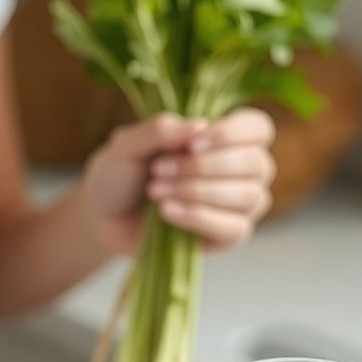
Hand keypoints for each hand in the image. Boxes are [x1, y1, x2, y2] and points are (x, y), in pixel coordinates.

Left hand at [83, 108, 275, 254]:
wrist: (104, 216)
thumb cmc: (122, 173)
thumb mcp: (127, 144)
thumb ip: (160, 130)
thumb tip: (200, 125)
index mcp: (225, 137)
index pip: (258, 128)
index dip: (232, 134)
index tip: (192, 144)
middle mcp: (243, 169)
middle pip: (256, 163)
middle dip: (204, 167)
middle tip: (158, 169)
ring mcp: (241, 205)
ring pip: (249, 196)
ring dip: (198, 192)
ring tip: (156, 191)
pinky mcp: (229, 236)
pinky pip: (235, 229)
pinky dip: (199, 218)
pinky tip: (167, 212)